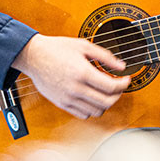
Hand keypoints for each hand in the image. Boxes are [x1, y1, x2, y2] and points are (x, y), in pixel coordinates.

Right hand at [13, 34, 129, 118]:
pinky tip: (93, 97)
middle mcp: (76, 89)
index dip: (124, 84)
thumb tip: (121, 66)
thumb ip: (105, 56)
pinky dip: (92, 109)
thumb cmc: (57, 48)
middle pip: (107, 102)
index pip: (112, 87)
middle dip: (118, 95)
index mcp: (83, 73)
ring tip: (106, 92)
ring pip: (96, 111)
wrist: (33, 56)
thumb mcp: (84, 45)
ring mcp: (68, 98)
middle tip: (119, 86)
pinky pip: (83, 115)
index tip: (126, 79)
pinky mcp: (61, 104)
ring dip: (106, 103)